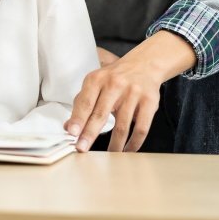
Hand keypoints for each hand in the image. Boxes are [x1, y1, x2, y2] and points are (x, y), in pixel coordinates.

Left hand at [65, 31, 195, 152]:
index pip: (85, 102)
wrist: (144, 65)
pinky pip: (141, 128)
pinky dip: (134, 142)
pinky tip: (128, 149)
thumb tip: (69, 127)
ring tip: (109, 154)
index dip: (78, 119)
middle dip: (90, 134)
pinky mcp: (149, 101)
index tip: (72, 133)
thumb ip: (82, 103)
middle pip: (100, 114)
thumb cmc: (115, 78)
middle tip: (82, 148)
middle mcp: (114, 84)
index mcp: (97, 79)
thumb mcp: (96, 83)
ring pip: (122, 125)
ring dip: (115, 144)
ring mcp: (133, 93)